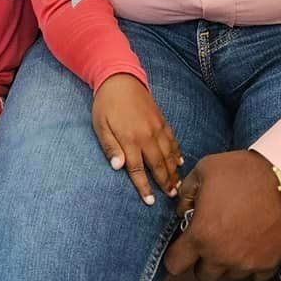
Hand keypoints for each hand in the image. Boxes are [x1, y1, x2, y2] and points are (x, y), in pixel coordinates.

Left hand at [91, 75, 182, 205]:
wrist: (120, 79)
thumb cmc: (106, 105)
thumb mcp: (100, 126)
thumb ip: (110, 147)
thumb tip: (118, 167)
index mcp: (129, 139)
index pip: (138, 169)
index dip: (144, 187)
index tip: (150, 201)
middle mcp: (146, 136)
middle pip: (158, 164)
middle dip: (165, 182)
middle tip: (172, 197)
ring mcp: (156, 128)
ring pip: (168, 154)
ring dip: (174, 171)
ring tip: (178, 185)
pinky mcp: (162, 120)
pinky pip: (172, 140)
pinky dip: (177, 152)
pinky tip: (180, 162)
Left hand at [164, 151, 280, 280]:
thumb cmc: (244, 172)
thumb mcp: (205, 170)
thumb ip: (186, 193)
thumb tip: (183, 211)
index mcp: (201, 235)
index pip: (175, 265)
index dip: (176, 255)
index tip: (184, 246)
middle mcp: (222, 256)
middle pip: (203, 275)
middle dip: (203, 259)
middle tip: (213, 238)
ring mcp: (247, 263)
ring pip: (229, 275)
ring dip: (228, 262)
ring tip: (237, 237)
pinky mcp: (269, 264)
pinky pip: (254, 276)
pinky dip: (252, 264)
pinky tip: (255, 243)